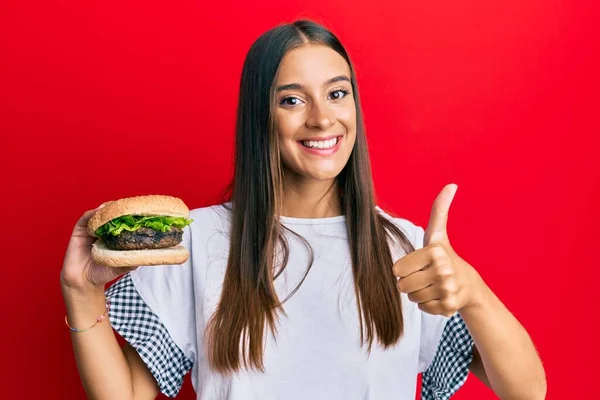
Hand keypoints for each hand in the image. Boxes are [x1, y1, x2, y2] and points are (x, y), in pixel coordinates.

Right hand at [60, 201, 137, 291]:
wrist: (83, 282)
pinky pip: (85, 219)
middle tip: (127, 205)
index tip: (138, 210)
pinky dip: (91, 214)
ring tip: (114, 207)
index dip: (129, 215)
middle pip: (111, 213)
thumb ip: (131, 260)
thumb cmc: (103, 273)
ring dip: (106, 208)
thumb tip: (146, 255)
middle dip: (119, 208)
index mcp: (115, 236)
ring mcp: (91, 230)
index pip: (123, 221)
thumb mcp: (121, 266)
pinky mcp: (79, 231)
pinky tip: (98, 213)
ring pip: (99, 213)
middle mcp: (104, 230)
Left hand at [392, 184, 484, 316]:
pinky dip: (427, 304)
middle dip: (410, 282)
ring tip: (432, 285)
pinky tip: (439, 296)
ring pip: (411, 297)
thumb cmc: (445, 256)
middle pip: (402, 285)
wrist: (469, 285)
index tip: (419, 263)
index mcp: (434, 252)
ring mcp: (446, 290)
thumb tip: (451, 185)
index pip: (397, 268)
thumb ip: (439, 209)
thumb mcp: (437, 233)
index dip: (405, 267)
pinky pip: (422, 308)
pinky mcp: (448, 307)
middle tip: (425, 275)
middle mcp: (442, 271)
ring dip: (418, 293)